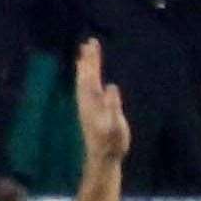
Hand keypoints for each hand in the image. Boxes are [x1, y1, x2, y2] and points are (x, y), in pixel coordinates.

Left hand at [74, 38, 128, 162]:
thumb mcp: (116, 126)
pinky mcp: (89, 112)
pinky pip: (85, 90)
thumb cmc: (112, 143)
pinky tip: (86, 77)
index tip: (92, 45)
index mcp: (93, 102)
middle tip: (89, 42)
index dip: (92, 60)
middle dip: (88, 59)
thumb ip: (113, 106)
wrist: (102, 158)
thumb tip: (111, 87)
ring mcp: (87, 107)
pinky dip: (85, 79)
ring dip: (85, 67)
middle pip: (86, 76)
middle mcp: (87, 102)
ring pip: (84, 82)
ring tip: (84, 54)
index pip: (91, 76)